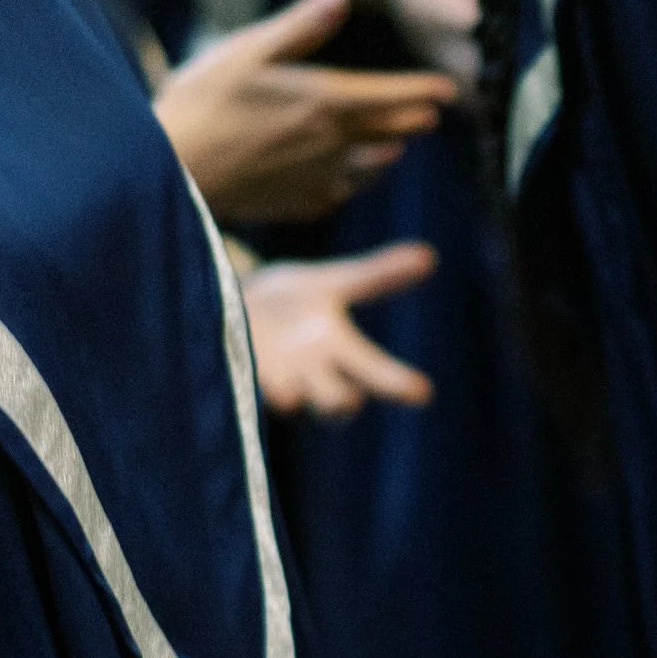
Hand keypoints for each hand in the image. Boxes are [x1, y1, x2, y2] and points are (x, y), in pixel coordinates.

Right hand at [154, 0, 453, 223]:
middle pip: (391, 130)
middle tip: (430, 113)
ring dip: (387, 151)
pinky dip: (353, 181)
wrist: (172, 171)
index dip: (425, 90)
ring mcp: (321, 179)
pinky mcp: (302, 205)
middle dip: (412, 118)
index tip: (449, 89)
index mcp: (326, 99)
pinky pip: (342, 193)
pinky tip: (347, 177)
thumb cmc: (202, 102)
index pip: (395, 95)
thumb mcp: (249, 50)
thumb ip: (301, 26)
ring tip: (394, 143)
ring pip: (373, 166)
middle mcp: (334, 143)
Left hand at [244, 241, 436, 417]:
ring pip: (295, 402)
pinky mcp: (241, 378)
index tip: (422, 391)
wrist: (227, 304)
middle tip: (349, 398)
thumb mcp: (332, 283)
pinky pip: (251, 392)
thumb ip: (377, 275)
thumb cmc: (288, 300)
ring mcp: (277, 380)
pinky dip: (258, 386)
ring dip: (295, 394)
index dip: (398, 384)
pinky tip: (255, 370)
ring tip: (289, 388)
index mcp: (340, 351)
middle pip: (339, 402)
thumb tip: (429, 255)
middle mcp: (313, 374)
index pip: (378, 374)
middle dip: (342, 400)